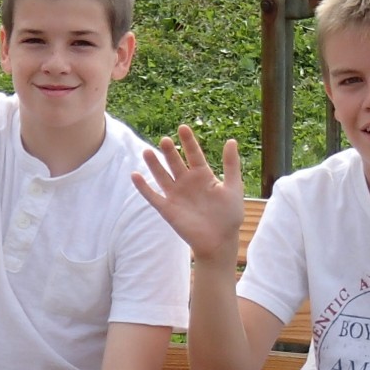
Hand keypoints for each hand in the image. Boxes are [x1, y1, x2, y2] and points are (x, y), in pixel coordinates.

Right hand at [132, 125, 244, 265]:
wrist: (220, 241)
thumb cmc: (229, 216)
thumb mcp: (234, 187)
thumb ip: (231, 165)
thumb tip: (231, 140)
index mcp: (203, 176)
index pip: (194, 154)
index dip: (188, 141)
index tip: (183, 128)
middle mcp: (187, 182)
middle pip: (175, 162)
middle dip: (169, 151)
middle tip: (165, 140)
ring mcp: (176, 195)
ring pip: (161, 176)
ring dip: (154, 165)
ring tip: (147, 151)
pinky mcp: (167, 209)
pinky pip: (152, 196)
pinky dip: (143, 187)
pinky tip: (135, 175)